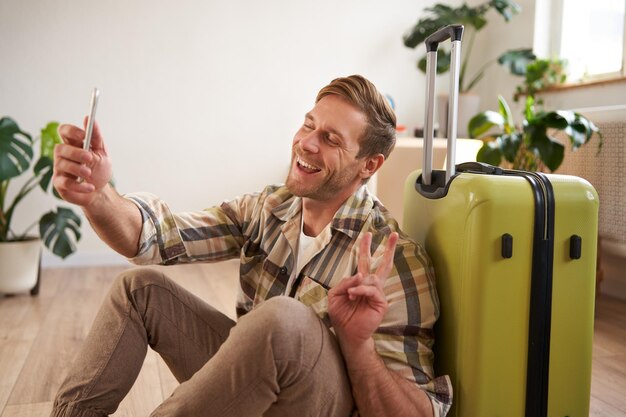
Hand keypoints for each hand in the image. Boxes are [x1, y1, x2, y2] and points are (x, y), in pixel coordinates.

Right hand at [53, 119, 112, 206]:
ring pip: (61, 164)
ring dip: (77, 168)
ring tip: (89, 173)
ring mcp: (60, 169)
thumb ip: (96, 137)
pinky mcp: (59, 183)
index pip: (64, 131)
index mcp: (73, 144)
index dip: (71, 131)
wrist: (100, 192)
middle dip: (75, 152)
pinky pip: (64, 182)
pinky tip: (90, 187)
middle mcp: (64, 155)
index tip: (84, 135)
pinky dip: (78, 185)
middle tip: (89, 157)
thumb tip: (90, 118)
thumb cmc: (99, 170)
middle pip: (60, 148)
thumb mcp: (102, 152)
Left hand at [328, 231, 398, 346]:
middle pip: (382, 264)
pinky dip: (361, 290)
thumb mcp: (335, 294)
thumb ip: (344, 282)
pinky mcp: (381, 303)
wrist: (347, 333)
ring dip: (359, 284)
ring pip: (372, 278)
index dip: (365, 248)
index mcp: (360, 281)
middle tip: (394, 234)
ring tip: (350, 295)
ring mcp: (378, 294)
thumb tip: (359, 275)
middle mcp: (371, 286)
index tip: (367, 234)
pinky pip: (373, 290)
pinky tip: (354, 295)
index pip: (365, 261)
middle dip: (389, 248)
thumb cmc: (341, 315)